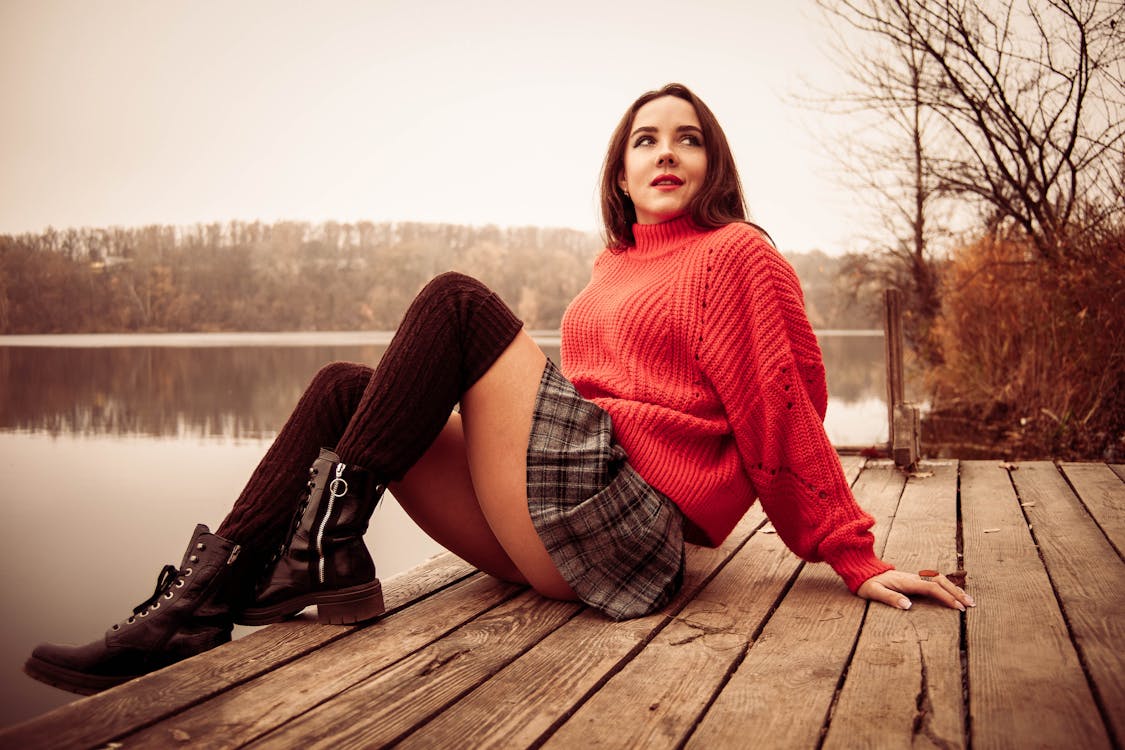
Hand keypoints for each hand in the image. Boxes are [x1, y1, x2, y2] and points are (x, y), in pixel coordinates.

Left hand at [857, 569, 974, 610]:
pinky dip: (947, 586)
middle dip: (956, 592)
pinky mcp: (914, 580)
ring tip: (968, 600)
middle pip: (940, 582)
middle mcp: (913, 577)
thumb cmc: (867, 584)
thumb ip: (889, 598)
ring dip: (954, 589)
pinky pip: (935, 581)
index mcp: (906, 581)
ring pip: (939, 580)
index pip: (931, 587)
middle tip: (970, 605)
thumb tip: (908, 606)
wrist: (862, 572)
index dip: (946, 596)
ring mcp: (914, 577)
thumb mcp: (874, 592)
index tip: (958, 607)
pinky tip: (954, 593)